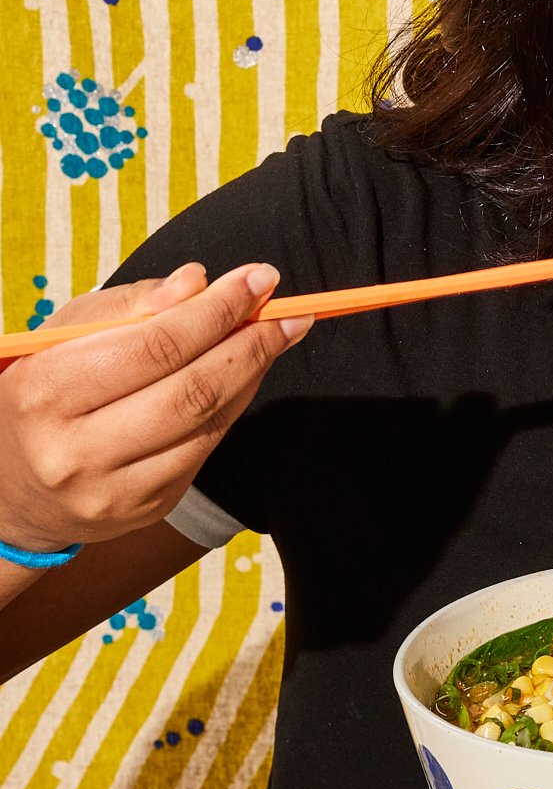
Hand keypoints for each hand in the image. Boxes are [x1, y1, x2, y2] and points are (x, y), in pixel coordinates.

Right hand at [0, 262, 309, 553]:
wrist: (12, 488)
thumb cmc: (43, 391)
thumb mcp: (61, 337)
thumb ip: (128, 306)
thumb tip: (197, 282)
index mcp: (47, 393)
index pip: (154, 346)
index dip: (217, 310)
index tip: (258, 279)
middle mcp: (77, 450)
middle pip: (192, 390)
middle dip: (251, 343)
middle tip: (289, 311)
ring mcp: (113, 489)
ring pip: (208, 422)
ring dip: (253, 372)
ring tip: (279, 335)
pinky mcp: (145, 509)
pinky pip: (206, 448)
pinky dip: (235, 404)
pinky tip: (247, 373)